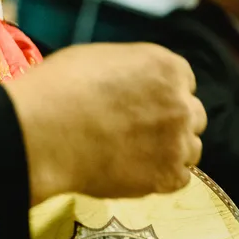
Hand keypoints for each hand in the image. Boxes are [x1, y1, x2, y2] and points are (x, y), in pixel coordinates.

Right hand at [3, 43, 206, 205]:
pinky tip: (138, 174)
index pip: (185, 83)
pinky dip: (163, 178)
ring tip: (139, 157)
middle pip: (192, 117)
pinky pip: (180, 179)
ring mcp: (178, 142)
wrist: (45, 132)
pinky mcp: (168, 176)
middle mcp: (181, 104)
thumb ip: (133, 73)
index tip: (148, 106)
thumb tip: (133, 87)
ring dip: (172, 152)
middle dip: (173, 124)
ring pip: (191, 150)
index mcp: (167, 67)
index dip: (165, 96)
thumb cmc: (61, 89)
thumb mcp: (102, 59)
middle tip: (145, 134)